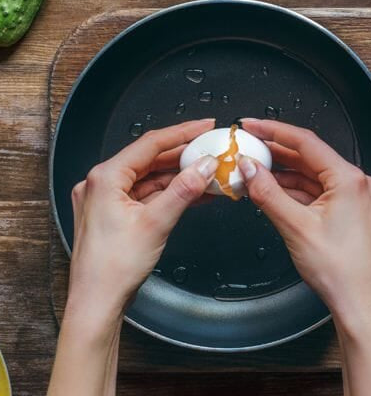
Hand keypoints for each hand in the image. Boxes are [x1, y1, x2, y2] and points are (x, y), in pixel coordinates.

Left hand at [49, 119, 218, 395]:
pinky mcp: (113, 214)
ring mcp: (106, 199)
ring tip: (210, 172)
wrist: (96, 305)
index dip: (182, 132)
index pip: (151, 143)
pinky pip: (146, 194)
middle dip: (184, 156)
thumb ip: (184, 189)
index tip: (206, 126)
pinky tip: (194, 192)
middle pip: (151, 159)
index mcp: (106, 177)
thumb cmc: (114, 268)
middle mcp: (102, 183)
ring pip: (150, 177)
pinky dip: (169, 192)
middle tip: (212, 149)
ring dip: (179, 175)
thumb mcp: (156, 223)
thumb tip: (206, 165)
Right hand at [238, 119, 370, 395]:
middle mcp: (358, 182)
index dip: (275, 131)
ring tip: (254, 168)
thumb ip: (268, 192)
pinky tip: (274, 189)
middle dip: (277, 153)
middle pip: (310, 157)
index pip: (307, 142)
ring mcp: (357, 196)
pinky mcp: (352, 210)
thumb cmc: (339, 271)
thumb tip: (249, 168)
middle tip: (248, 145)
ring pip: (314, 174)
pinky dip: (296, 189)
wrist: (359, 304)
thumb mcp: (295, 227)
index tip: (253, 125)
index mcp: (350, 179)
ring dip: (285, 172)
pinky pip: (320, 190)